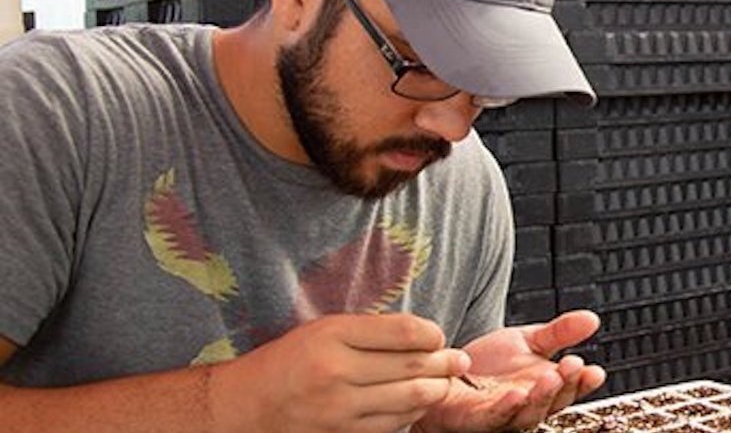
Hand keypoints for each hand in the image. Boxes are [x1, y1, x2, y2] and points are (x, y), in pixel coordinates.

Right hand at [209, 313, 467, 432]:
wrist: (245, 407)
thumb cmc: (290, 362)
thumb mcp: (323, 331)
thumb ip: (371, 331)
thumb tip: (428, 337)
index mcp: (332, 335)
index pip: (404, 331)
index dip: (433, 334)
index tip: (440, 337)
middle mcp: (336, 371)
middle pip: (413, 367)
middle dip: (446, 364)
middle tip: (461, 360)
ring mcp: (340, 408)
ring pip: (410, 399)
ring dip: (437, 390)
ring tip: (446, 382)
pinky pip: (394, 424)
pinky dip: (414, 412)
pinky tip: (420, 403)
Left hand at [413, 310, 606, 432]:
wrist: (445, 371)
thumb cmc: (487, 365)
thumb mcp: (528, 341)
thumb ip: (559, 333)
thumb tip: (592, 319)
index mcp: (545, 387)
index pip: (571, 387)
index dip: (584, 382)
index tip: (595, 371)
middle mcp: (528, 404)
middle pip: (554, 401)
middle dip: (566, 384)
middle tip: (572, 364)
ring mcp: (504, 414)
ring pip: (529, 413)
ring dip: (541, 397)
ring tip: (550, 377)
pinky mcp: (477, 419)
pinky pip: (494, 417)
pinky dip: (506, 408)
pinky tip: (515, 394)